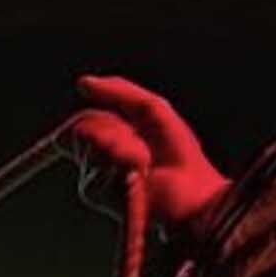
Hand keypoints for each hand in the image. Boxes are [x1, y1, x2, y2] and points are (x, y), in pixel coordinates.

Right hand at [64, 75, 230, 234]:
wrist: (193, 194)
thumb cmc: (179, 155)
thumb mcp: (152, 110)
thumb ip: (119, 92)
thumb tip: (82, 83)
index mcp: (112, 139)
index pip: (83, 122)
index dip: (87, 120)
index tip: (106, 128)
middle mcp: (99, 158)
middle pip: (84, 125)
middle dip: (115, 128)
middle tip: (143, 148)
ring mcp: (96, 175)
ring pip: (90, 140)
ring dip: (124, 144)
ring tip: (146, 163)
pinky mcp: (98, 190)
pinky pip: (99, 159)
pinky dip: (125, 158)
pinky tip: (140, 176)